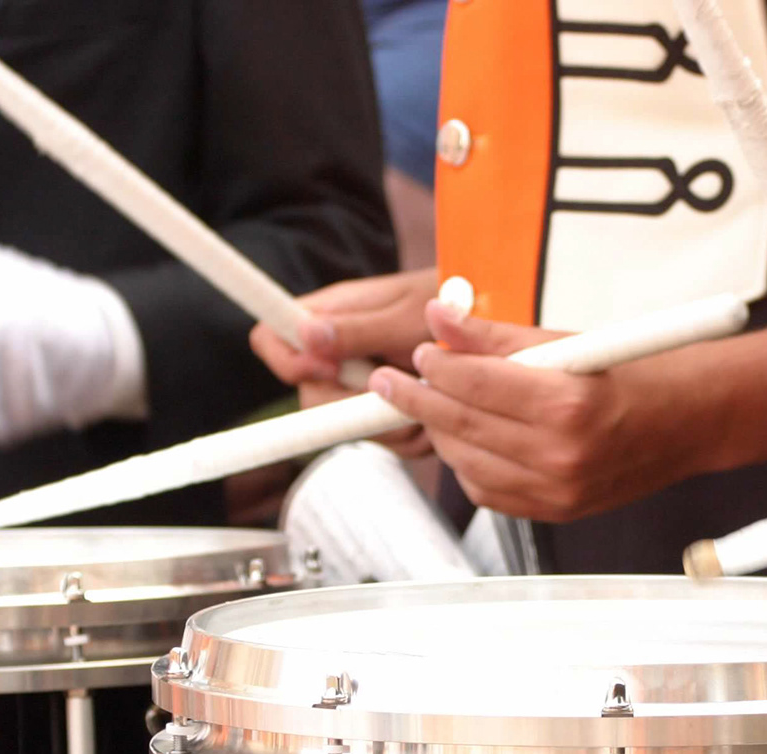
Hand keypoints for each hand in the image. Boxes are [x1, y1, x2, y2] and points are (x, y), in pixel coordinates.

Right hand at [249, 268, 437, 455]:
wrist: (494, 324)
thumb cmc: (453, 301)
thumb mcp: (408, 313)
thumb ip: (358, 328)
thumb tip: (306, 334)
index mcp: (332, 316)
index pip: (272, 337)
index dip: (287, 360)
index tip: (328, 368)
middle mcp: (339, 352)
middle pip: (309, 396)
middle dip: (348, 405)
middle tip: (392, 392)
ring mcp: (361, 385)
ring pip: (347, 426)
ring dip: (388, 423)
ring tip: (429, 397)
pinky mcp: (386, 412)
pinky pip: (384, 438)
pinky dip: (411, 435)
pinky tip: (438, 412)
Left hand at [365, 302, 665, 521]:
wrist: (688, 423)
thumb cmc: (635, 374)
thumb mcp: (568, 342)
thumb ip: (496, 336)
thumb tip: (440, 319)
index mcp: (568, 404)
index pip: (476, 384)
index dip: (438, 367)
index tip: (421, 352)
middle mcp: (562, 455)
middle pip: (463, 427)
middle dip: (420, 400)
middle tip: (393, 381)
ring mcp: (557, 490)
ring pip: (467, 463)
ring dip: (440, 433)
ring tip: (428, 404)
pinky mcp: (554, 511)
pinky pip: (487, 491)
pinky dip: (467, 464)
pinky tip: (464, 438)